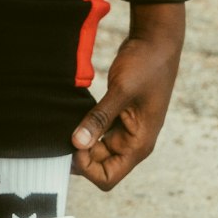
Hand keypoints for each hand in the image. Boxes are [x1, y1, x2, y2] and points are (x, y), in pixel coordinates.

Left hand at [71, 3, 184, 190]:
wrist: (157, 40)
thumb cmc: (146, 65)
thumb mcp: (121, 91)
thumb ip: (99, 118)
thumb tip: (76, 144)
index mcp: (139, 144)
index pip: (108, 177)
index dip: (87, 168)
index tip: (73, 145)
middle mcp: (133, 141)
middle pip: (99, 165)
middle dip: (80, 155)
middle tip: (61, 133)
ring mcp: (126, 129)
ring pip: (96, 148)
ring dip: (81, 140)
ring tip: (64, 124)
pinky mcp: (118, 115)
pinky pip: (98, 131)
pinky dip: (85, 127)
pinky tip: (71, 115)